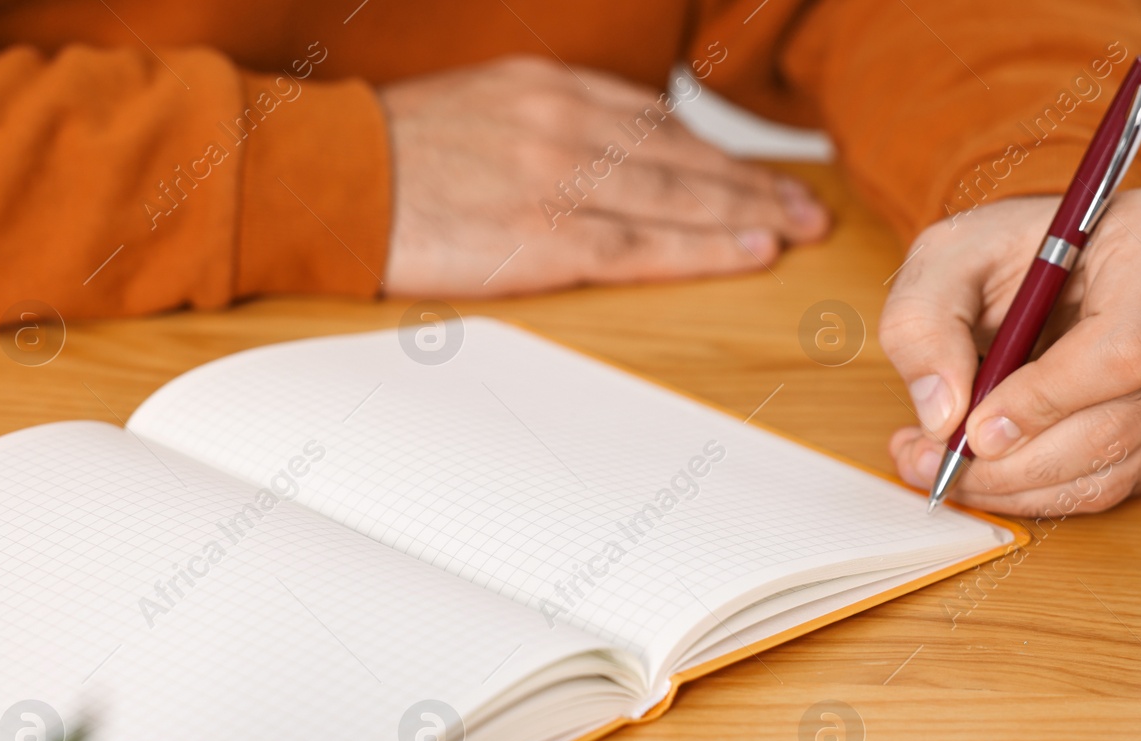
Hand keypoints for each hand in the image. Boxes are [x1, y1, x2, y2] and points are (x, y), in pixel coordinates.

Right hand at [378, 55, 828, 295]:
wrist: (332, 179)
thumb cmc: (394, 154)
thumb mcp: (480, 105)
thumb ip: (549, 121)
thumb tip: (608, 147)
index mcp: (550, 88)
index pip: (659, 123)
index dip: (720, 152)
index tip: (761, 171)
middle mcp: (566, 123)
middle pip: (685, 157)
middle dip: (756, 182)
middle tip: (808, 206)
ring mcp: (558, 179)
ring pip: (679, 198)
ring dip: (748, 215)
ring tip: (798, 230)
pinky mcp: (544, 236)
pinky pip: (644, 246)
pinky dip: (705, 249)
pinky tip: (748, 252)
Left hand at [883, 190, 1140, 515]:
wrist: (1050, 261)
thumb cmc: (1008, 250)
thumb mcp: (943, 259)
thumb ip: (923, 323)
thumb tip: (943, 415)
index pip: (1126, 348)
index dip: (1046, 402)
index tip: (973, 429)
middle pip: (1127, 419)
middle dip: (1021, 462)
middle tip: (936, 464)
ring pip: (1125, 464)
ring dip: (1026, 487)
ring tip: (948, 468)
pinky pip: (1128, 479)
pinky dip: (1051, 491)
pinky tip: (993, 470)